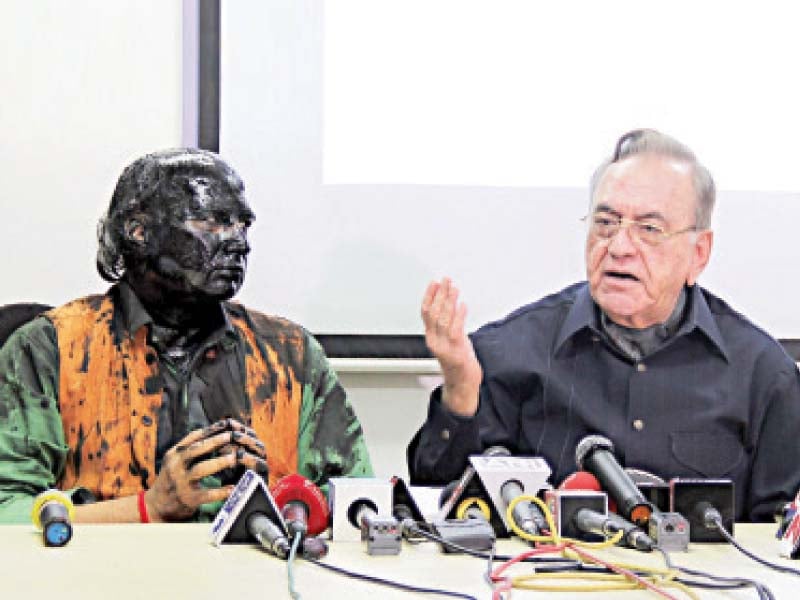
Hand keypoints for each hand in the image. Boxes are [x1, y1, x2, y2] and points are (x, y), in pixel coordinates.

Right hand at [145, 418, 268, 521]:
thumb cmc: (172, 479)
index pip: (193, 437)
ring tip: (234, 458)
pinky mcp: (187, 499)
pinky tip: (232, 488)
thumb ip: (191, 448)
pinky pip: (206, 494)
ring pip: (200, 469)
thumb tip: (218, 432)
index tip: (227, 423)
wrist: (155, 505)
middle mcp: (175, 466)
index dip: (211, 429)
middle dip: (215, 441)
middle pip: (196, 450)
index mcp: (174, 454)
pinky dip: (220, 492)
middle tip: (231, 436)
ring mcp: (180, 483)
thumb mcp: (176, 460)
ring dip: (218, 462)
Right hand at [421, 278, 481, 415]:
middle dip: (440, 294)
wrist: (462, 384)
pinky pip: (456, 329)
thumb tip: (448, 304)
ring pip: (443, 319)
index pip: (426, 312)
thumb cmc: (458, 362)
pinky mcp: (456, 350)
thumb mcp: (447, 341)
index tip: (434, 283)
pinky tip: (462, 305)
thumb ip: (446, 326)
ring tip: (454, 289)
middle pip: (434, 313)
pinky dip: (459, 315)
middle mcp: (435, 341)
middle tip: (446, 280)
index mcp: (431, 337)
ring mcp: (445, 346)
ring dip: (449, 301)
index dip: (429, 296)